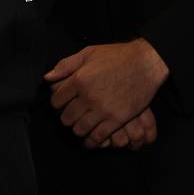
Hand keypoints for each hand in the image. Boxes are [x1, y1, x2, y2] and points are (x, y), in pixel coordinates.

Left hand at [45, 40, 168, 146]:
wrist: (146, 63)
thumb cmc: (118, 56)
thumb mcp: (89, 53)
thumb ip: (66, 65)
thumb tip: (47, 78)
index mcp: (79, 80)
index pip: (56, 101)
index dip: (57, 103)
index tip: (63, 103)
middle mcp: (88, 97)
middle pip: (66, 117)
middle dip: (67, 117)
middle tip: (72, 115)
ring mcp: (103, 110)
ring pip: (80, 129)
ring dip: (78, 129)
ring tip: (82, 125)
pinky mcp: (117, 119)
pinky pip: (98, 137)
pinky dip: (92, 141)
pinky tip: (91, 140)